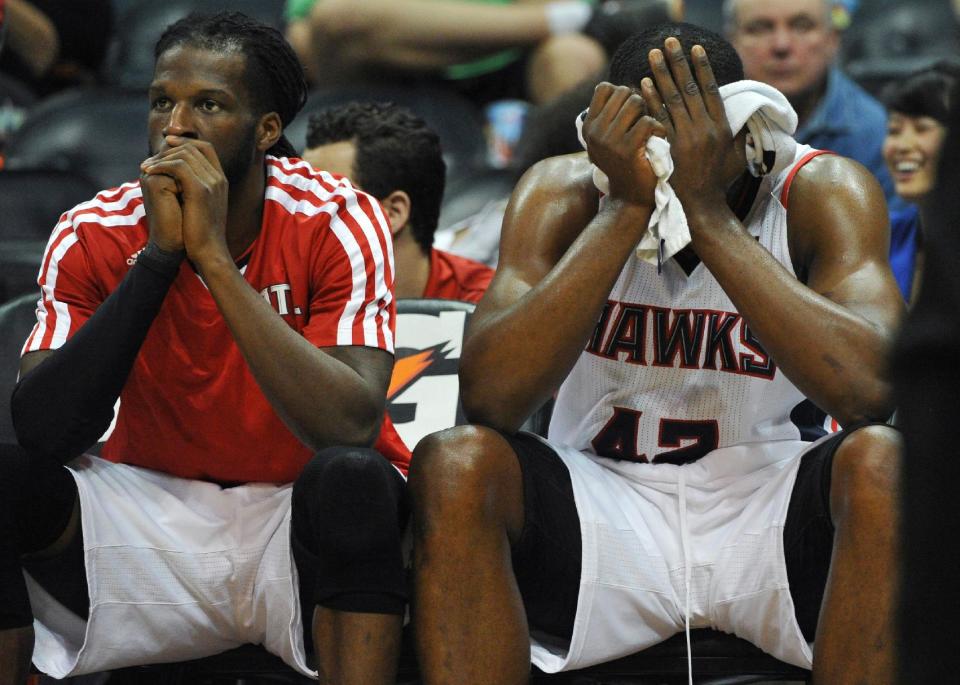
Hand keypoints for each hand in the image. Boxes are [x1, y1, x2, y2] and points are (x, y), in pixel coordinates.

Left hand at [140, 137, 228, 266]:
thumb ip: (193, 188)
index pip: (205, 148)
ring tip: (146, 167)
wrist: (209, 252)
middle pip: (193, 147)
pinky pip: (177, 166)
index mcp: (221, 181)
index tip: (166, 146)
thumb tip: (176, 178)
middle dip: (169, 149)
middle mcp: (219, 178)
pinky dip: (160, 166)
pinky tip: (148, 172)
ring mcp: (212, 183)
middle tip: (150, 160)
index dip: (185, 142)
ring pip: (184, 154)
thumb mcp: (200, 207)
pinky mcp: (201, 191)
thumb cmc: (201, 233)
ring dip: (161, 158)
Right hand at [581, 82, 665, 207]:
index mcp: (588, 127)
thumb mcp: (610, 139)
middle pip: (623, 92)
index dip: (623, 94)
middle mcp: (594, 132)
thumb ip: (611, 115)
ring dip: (649, 114)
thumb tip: (627, 85)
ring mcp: (609, 141)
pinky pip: (649, 121)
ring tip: (649, 133)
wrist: (631, 198)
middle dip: (639, 103)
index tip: (630, 113)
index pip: (605, 88)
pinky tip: (657, 142)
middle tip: (643, 125)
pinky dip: (659, 129)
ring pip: (636, 102)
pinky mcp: (627, 150)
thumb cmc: (626, 164)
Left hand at [640, 38, 742, 213]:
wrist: (701, 207)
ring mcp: (687, 137)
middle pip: (690, 88)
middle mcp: (706, 129)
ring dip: (662, 74)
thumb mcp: (734, 155)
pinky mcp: (671, 147)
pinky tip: (642, 84)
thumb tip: (744, 115)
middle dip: (679, 62)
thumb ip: (737, 133)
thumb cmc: (718, 182)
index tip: (695, 49)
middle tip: (670, 42)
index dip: (702, 68)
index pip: (710, 90)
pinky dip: (651, 100)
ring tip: (653, 55)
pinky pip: (659, 118)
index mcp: (722, 127)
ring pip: (673, 99)